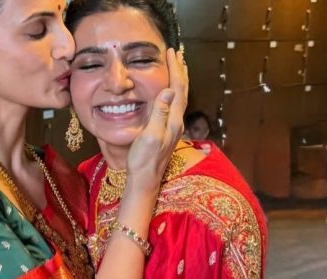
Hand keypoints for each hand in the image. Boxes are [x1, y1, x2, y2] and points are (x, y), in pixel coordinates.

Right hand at [126, 49, 188, 190]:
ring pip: (180, 97)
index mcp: (174, 120)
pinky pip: (174, 104)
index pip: (177, 88)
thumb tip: (169, 90)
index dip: (175, 69)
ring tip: (177, 67)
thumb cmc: (144, 160)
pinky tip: (169, 92)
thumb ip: (160, 113)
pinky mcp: (168, 132)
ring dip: (179, 80)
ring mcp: (173, 127)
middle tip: (177, 54)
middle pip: (182, 91)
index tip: (171, 52)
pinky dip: (173, 91)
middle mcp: (177, 122)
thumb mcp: (149, 135)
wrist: (145, 180)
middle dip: (180, 71)